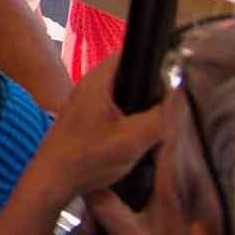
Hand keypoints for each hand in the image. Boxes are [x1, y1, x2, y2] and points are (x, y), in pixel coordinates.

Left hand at [32, 54, 163, 195]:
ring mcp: (88, 102)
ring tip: (160, 126)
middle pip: (132, 76)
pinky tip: (143, 138)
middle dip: (153, 91)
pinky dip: (133, 121)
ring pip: (127, 96)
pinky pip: (119, 111)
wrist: (52, 181)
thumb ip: (160, 117)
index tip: (177, 78)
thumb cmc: (87, 158)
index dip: (156, 62)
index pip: (131, 54)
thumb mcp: (132, 139)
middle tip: (171, 110)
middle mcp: (90, 85)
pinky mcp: (88, 118)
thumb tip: (182, 98)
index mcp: (97, 80)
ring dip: (144, 109)